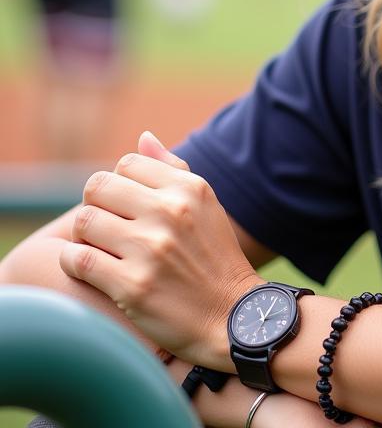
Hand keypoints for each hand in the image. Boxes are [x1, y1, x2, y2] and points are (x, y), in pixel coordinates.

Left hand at [59, 130, 261, 368]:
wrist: (231, 317)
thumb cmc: (214, 258)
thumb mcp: (205, 205)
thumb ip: (173, 169)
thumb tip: (142, 138)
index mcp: (189, 188)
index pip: (126, 163)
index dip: (120, 184)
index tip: (126, 206)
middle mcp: (171, 212)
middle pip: (97, 187)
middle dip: (96, 206)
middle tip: (107, 227)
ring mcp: (151, 249)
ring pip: (83, 222)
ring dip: (85, 237)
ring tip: (102, 249)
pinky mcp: (132, 286)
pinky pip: (77, 260)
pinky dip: (76, 263)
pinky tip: (93, 270)